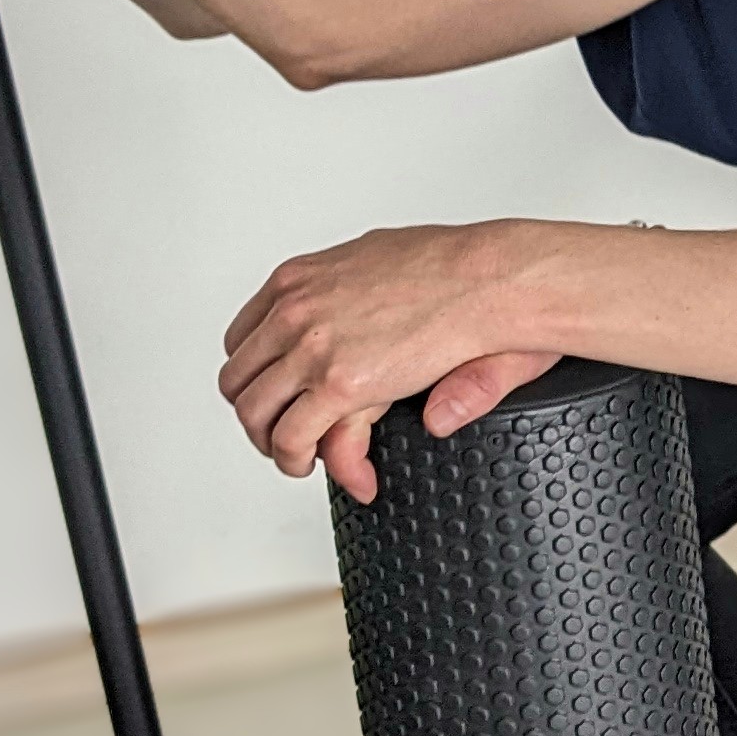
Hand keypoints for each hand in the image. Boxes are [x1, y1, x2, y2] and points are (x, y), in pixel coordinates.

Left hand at [219, 222, 560, 501]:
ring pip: (254, 412)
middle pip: (240, 377)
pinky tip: (317, 466)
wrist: (497, 276)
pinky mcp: (340, 383)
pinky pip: (291, 437)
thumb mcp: (396, 273)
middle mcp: (297, 308)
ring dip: (272, 442)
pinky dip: (297, 460)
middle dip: (260, 413)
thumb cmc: (463, 270)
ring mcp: (313, 346)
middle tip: (287, 434)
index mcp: (304, 277)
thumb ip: (373, 312)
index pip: (245, 336)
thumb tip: (355, 337)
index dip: (260, 375)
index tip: (280, 395)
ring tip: (300, 457)